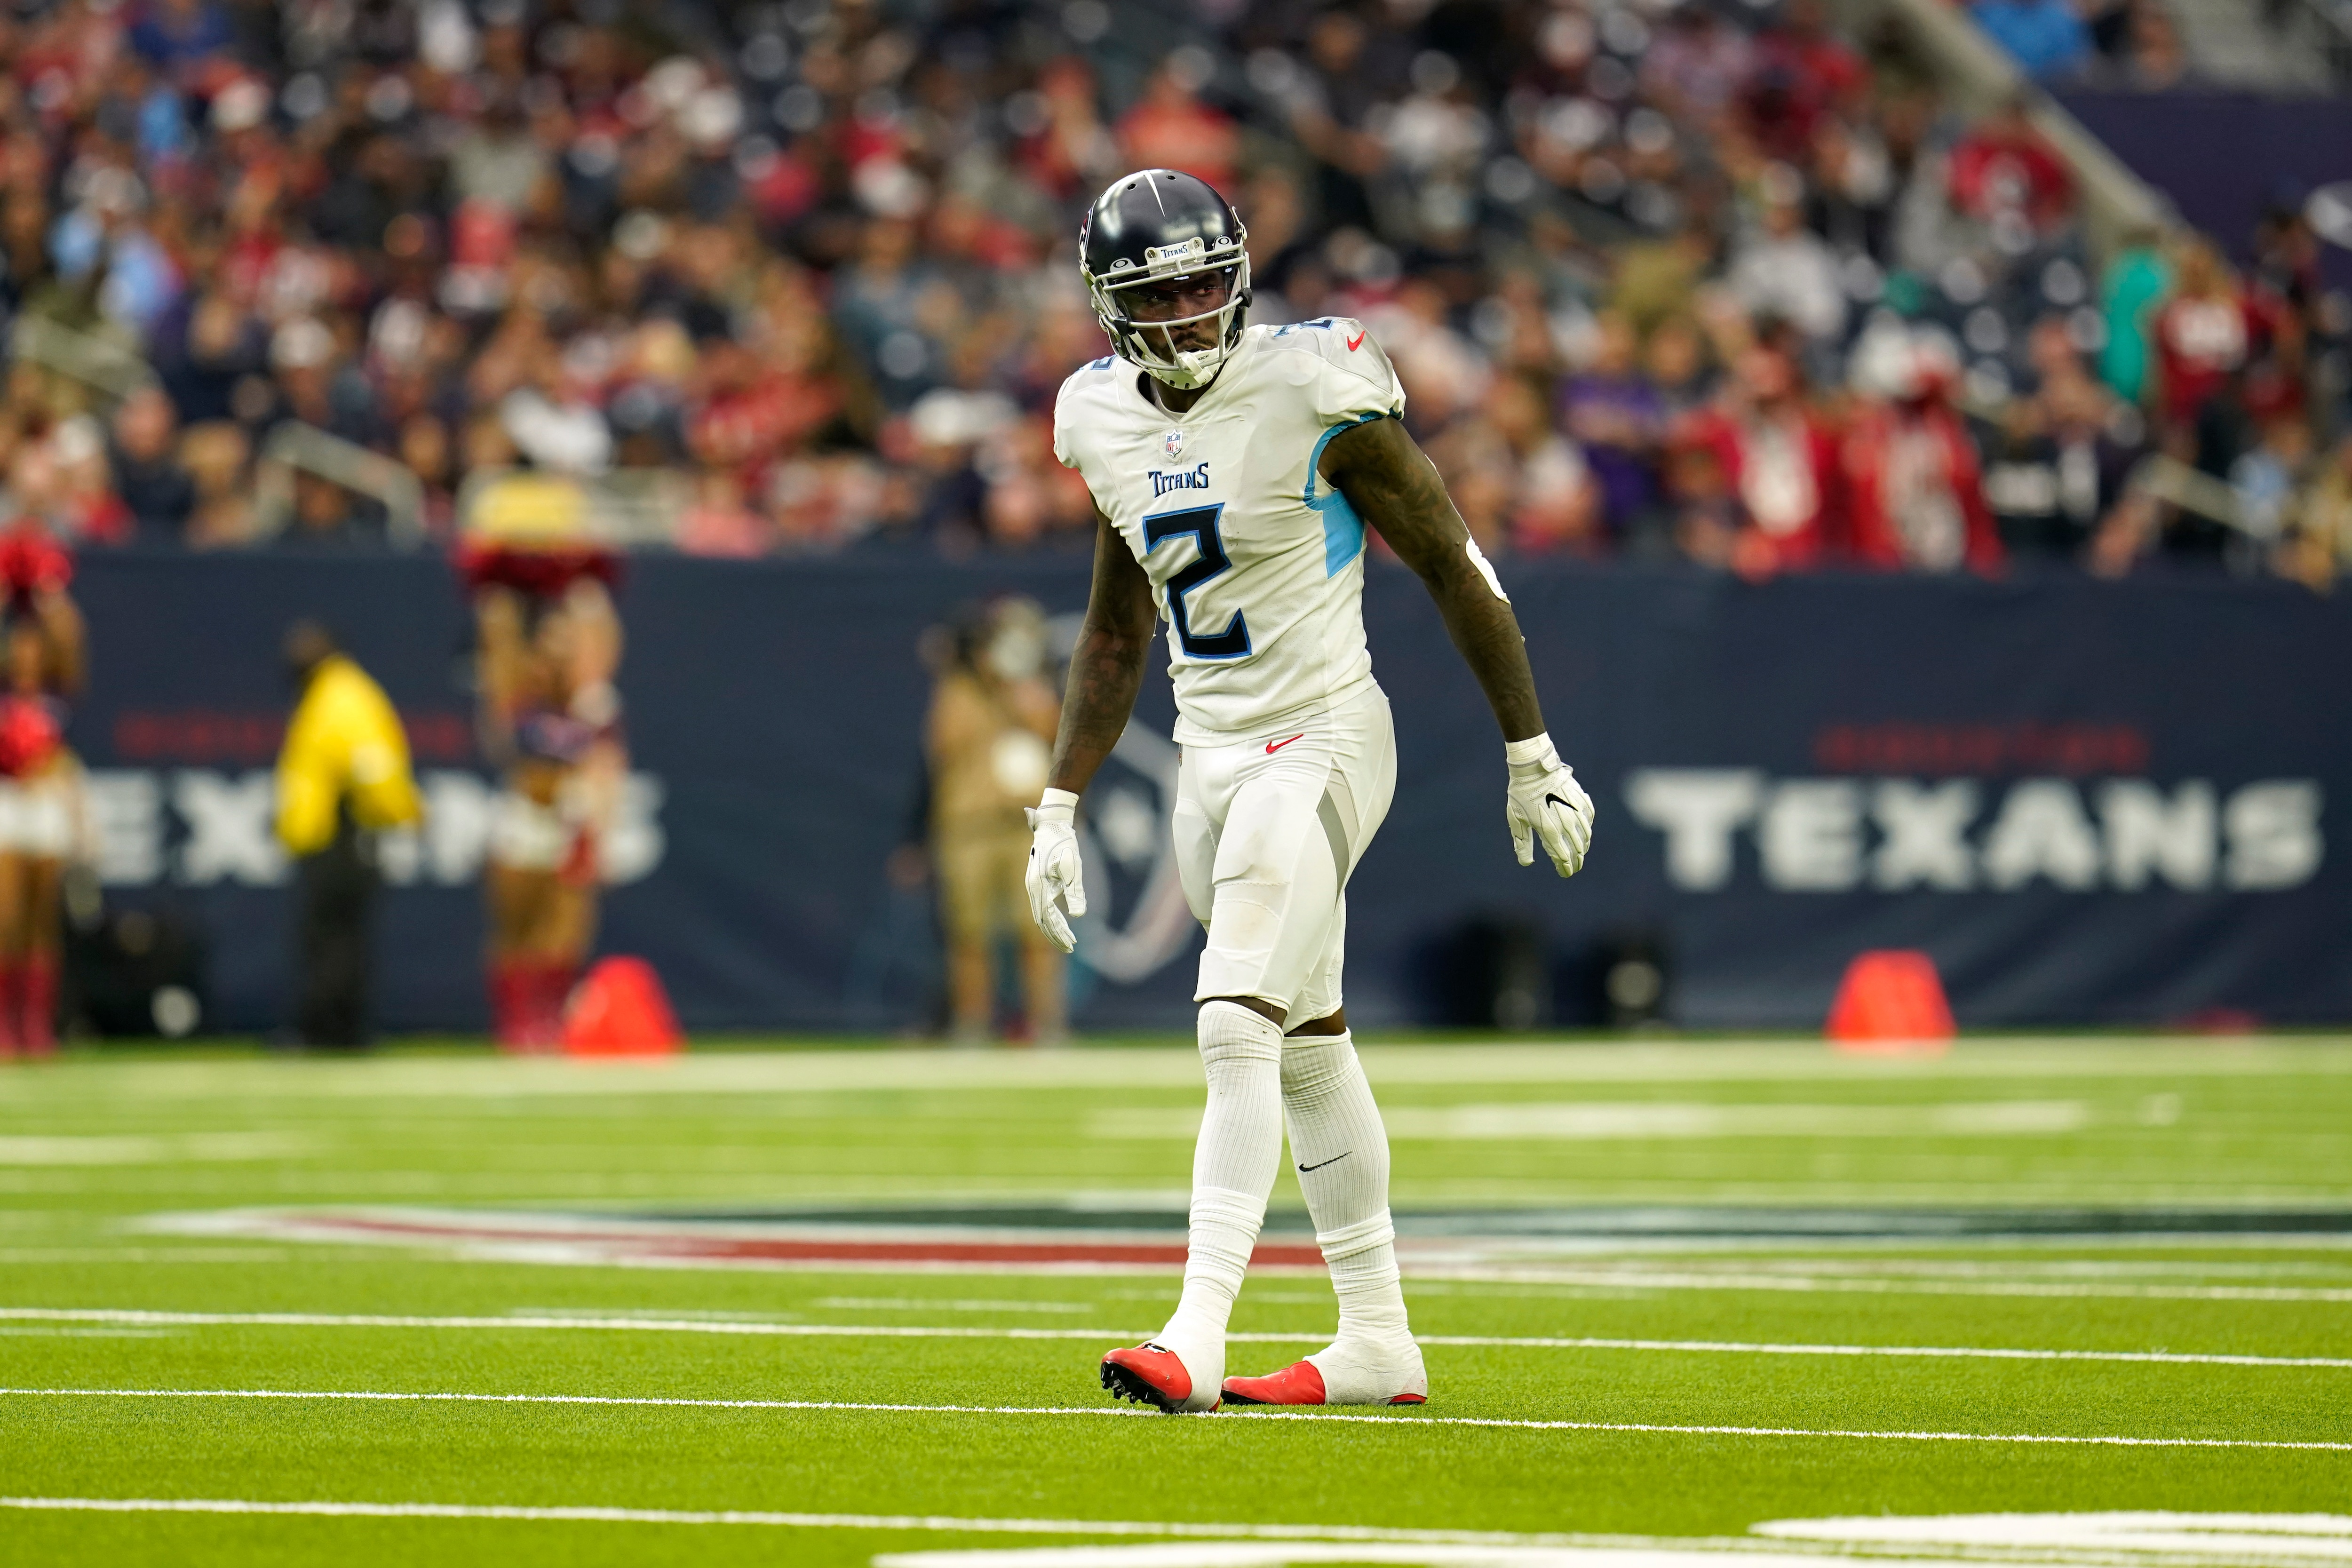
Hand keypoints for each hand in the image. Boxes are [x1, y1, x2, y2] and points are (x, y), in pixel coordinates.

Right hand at [1025, 788, 1086, 952]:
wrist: (1053, 826)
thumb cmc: (1065, 845)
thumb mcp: (1074, 868)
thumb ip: (1075, 893)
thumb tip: (1078, 916)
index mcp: (1039, 887)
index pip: (1047, 919)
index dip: (1058, 934)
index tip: (1071, 946)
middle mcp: (1032, 888)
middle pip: (1042, 921)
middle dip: (1056, 936)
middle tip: (1070, 948)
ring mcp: (1033, 886)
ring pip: (1041, 915)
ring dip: (1054, 928)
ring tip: (1069, 940)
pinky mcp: (1037, 883)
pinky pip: (1042, 906)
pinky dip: (1052, 917)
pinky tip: (1062, 922)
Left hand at [1505, 735, 1593, 877]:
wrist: (1534, 767)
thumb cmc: (1521, 794)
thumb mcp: (1516, 820)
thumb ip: (1522, 843)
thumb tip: (1526, 863)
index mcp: (1549, 831)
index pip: (1562, 857)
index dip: (1565, 868)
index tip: (1565, 873)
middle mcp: (1566, 824)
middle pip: (1577, 850)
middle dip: (1576, 861)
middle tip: (1574, 867)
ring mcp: (1576, 812)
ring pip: (1586, 836)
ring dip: (1583, 847)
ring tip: (1580, 852)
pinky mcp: (1581, 800)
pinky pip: (1589, 819)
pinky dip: (1587, 828)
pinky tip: (1585, 831)